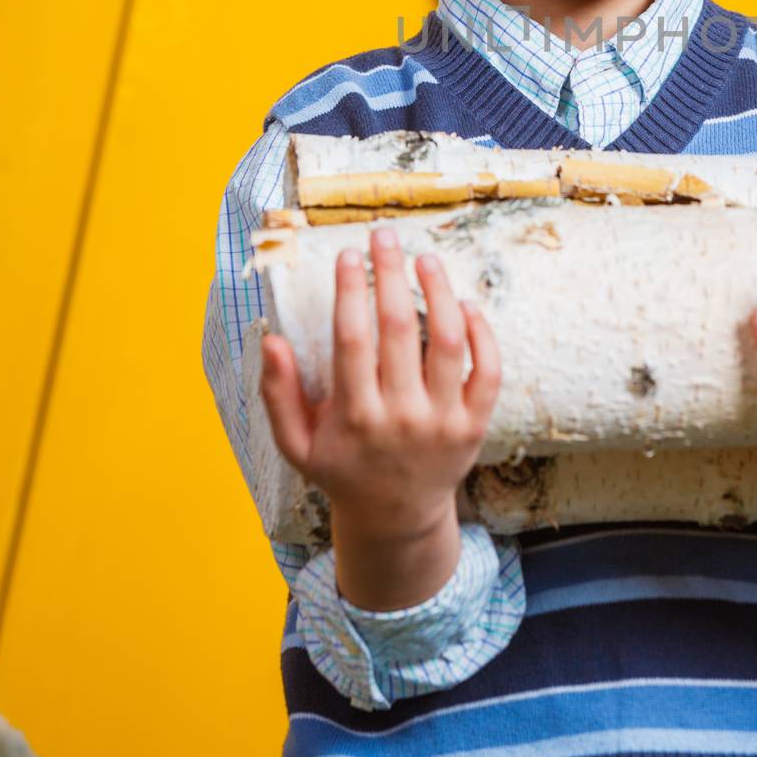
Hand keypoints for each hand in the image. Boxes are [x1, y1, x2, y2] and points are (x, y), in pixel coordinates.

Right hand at [259, 226, 500, 553]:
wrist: (397, 520)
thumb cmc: (343, 471)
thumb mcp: (297, 445)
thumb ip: (279, 394)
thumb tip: (269, 339)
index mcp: (355, 417)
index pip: (352, 339)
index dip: (350, 290)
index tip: (348, 254)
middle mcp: (401, 417)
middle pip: (399, 328)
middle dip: (390, 273)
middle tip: (384, 236)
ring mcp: (442, 420)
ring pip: (448, 341)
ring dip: (439, 291)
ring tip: (425, 259)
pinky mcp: (475, 424)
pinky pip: (487, 369)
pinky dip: (480, 332)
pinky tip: (463, 304)